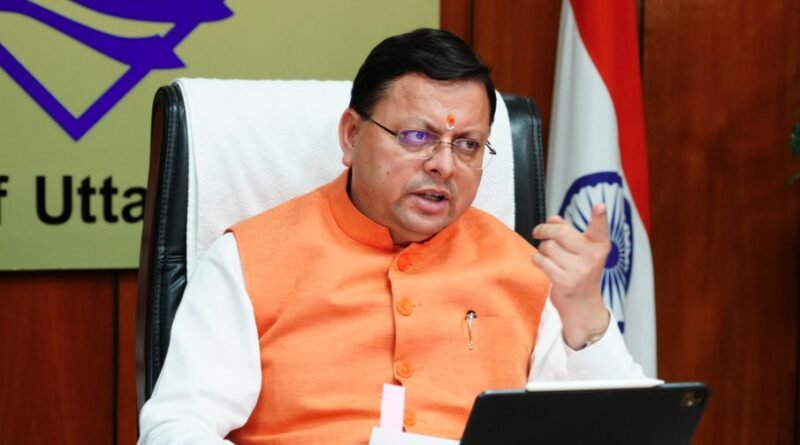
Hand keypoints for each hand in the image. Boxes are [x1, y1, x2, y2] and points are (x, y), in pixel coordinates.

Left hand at [531, 203, 610, 348]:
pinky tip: (544, 264)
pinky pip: (541, 260)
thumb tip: (553, 219)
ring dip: (542, 249)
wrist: (582, 305)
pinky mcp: (565, 281)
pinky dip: (537, 260)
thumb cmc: (580, 273)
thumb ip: (568, 232)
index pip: (600, 228)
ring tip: (548, 255)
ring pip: (548, 246)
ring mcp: (579, 270)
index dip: (599, 216)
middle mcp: (592, 257)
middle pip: (560, 233)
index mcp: (599, 246)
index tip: (600, 207)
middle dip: (545, 230)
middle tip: (538, 231)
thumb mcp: (581, 251)